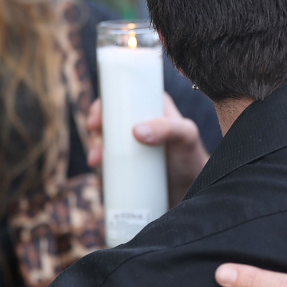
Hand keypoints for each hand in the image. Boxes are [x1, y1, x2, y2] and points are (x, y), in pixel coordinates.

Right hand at [86, 93, 208, 206]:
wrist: (192, 190)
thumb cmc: (192, 158)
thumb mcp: (186, 137)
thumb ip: (168, 129)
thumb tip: (136, 131)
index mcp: (154, 105)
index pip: (124, 96)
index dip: (105, 104)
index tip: (96, 120)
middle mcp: (142, 120)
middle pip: (110, 117)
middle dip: (95, 128)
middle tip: (96, 146)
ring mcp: (134, 142)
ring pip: (106, 139)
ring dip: (95, 146)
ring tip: (97, 161)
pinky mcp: (130, 161)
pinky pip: (108, 158)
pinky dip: (98, 162)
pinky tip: (96, 170)